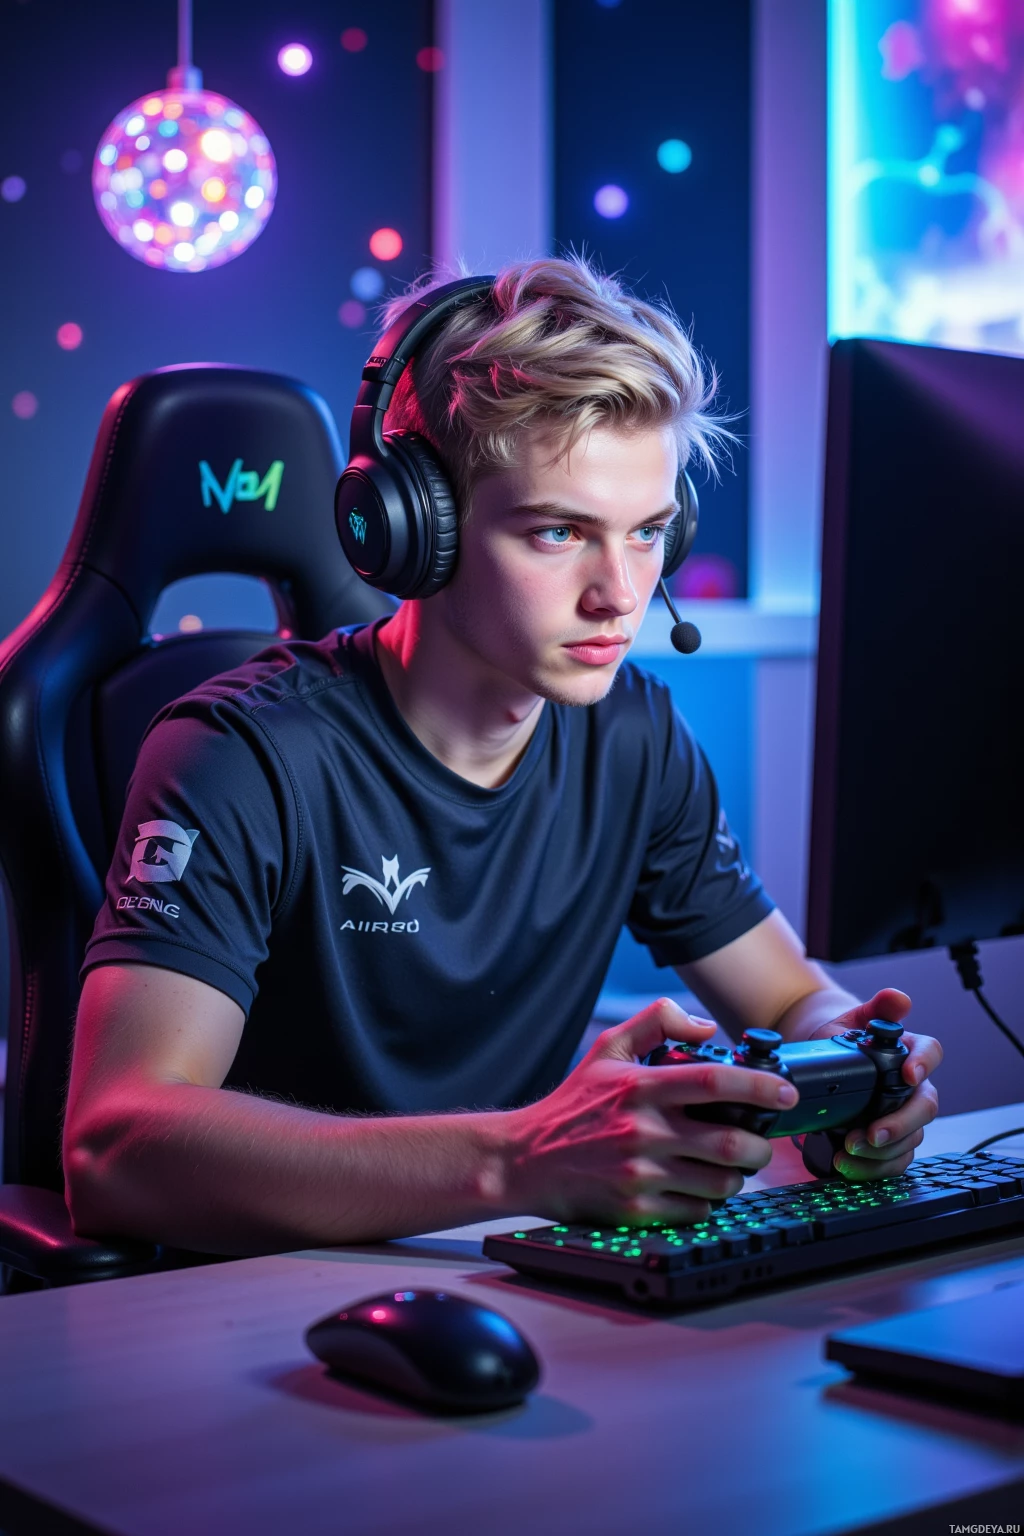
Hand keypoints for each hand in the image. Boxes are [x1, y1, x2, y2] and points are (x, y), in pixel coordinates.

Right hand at [503, 998, 799, 1224]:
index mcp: (641, 1086)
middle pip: (731, 1142)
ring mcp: (640, 1174)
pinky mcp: (636, 1209)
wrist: (525, 1159)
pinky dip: (706, 1200)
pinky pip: (696, 1210)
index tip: (786, 1092)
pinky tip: (694, 1185)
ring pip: (721, 1182)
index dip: (761, 1086)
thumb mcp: (607, 1049)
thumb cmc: (573, 1104)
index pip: (716, 1081)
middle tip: (759, 1140)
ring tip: (727, 1165)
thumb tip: (706, 1027)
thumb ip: (656, 1022)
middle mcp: (644, 1130)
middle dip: (759, 1144)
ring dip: (736, 1175)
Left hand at [807, 988, 941, 1180]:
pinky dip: (871, 1169)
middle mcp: (912, 1088)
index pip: (931, 1053)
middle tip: (872, 1133)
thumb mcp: (853, 1020)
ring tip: (847, 1151)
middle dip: (900, 1124)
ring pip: (910, 1140)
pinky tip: (846, 1165)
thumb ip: (876, 1009)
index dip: (925, 1064)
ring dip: (881, 1152)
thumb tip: (898, 999)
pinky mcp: (890, 1142)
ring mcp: (903, 1116)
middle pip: (924, 1107)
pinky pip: (892, 1161)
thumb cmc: (843, 1041)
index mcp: (909, 1052)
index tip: (909, 1074)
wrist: (822, 1064)